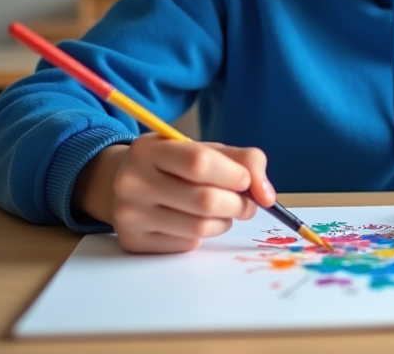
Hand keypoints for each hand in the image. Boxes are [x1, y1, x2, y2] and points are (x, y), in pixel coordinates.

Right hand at [73, 136, 274, 253]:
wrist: (125, 185)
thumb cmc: (175, 166)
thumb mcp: (206, 150)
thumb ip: (245, 162)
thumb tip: (268, 196)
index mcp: (149, 149)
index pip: (199, 163)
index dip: (233, 175)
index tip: (246, 181)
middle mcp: (133, 181)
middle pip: (204, 200)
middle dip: (238, 204)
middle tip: (247, 204)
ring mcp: (130, 215)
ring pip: (200, 227)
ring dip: (224, 222)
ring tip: (224, 212)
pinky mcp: (134, 242)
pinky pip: (186, 244)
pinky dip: (203, 235)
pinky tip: (194, 221)